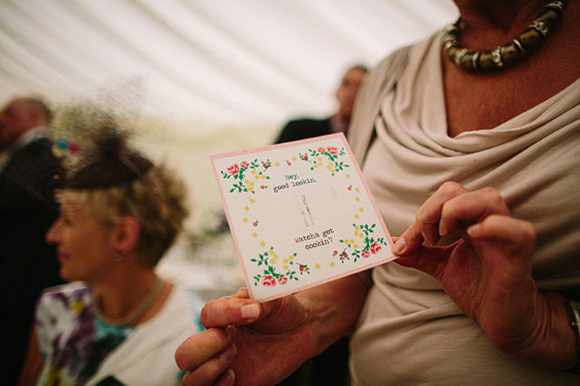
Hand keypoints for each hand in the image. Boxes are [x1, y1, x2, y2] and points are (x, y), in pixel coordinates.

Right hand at [175, 274, 367, 384]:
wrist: (300, 329)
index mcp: (220, 317)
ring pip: (190, 380)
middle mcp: (214, 343)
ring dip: (210, 370)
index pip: (207, 315)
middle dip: (206, 348)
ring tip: (234, 356)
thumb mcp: (274, 297)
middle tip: (233, 341)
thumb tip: (250, 309)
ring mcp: (221, 366)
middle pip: (184, 354)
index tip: (252, 311)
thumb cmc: (282, 310)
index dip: (226, 315)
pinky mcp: (235, 384)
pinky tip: (236, 374)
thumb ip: (260, 300)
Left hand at [391, 181, 576, 368]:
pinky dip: (494, 227)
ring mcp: (505, 233)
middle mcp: (486, 220)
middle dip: (431, 210)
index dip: (419, 218)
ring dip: (457, 211)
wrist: (502, 319)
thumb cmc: (477, 288)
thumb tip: (390, 246)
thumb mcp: (440, 266)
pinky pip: (516, 229)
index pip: (440, 200)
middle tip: (427, 238)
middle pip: (456, 191)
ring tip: (446, 236)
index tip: (404, 245)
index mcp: (467, 220)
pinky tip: (474, 235)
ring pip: (487, 198)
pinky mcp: (521, 252)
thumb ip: (418, 254)